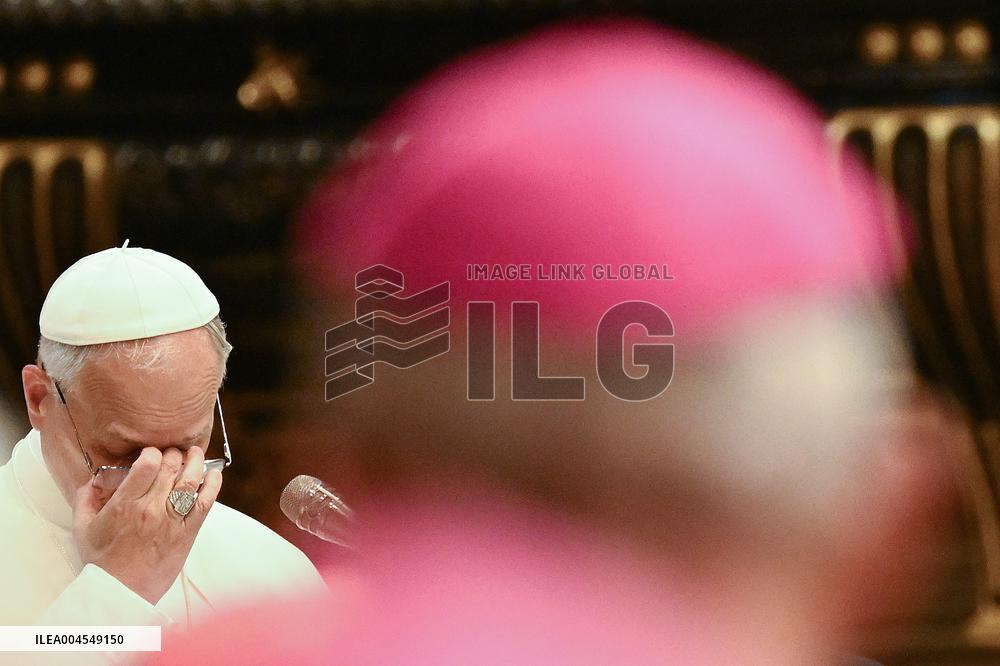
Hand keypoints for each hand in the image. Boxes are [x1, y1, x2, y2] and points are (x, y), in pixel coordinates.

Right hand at [71, 445, 222, 604]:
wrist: (121, 592)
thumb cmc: (102, 561)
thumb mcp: (83, 527)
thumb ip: (85, 498)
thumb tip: (94, 479)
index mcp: (125, 505)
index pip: (147, 464)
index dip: (152, 452)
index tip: (152, 453)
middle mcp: (150, 509)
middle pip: (170, 468)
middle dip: (174, 454)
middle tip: (174, 452)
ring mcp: (171, 521)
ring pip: (190, 481)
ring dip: (196, 462)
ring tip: (195, 454)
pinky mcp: (187, 533)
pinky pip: (205, 503)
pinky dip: (213, 485)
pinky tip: (214, 474)